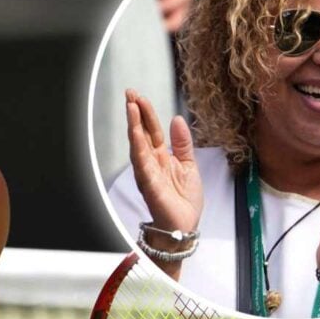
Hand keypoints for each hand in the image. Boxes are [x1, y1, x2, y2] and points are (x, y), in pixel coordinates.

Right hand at [126, 89, 203, 248]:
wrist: (185, 225)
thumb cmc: (184, 201)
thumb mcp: (189, 165)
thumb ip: (182, 143)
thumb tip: (177, 120)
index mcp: (161, 157)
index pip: (151, 130)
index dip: (146, 113)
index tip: (139, 97)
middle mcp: (151, 163)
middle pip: (141, 133)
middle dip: (135, 113)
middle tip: (130, 93)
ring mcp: (148, 173)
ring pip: (137, 144)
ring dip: (133, 125)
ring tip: (131, 106)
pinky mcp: (149, 184)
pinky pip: (141, 163)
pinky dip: (138, 146)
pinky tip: (135, 132)